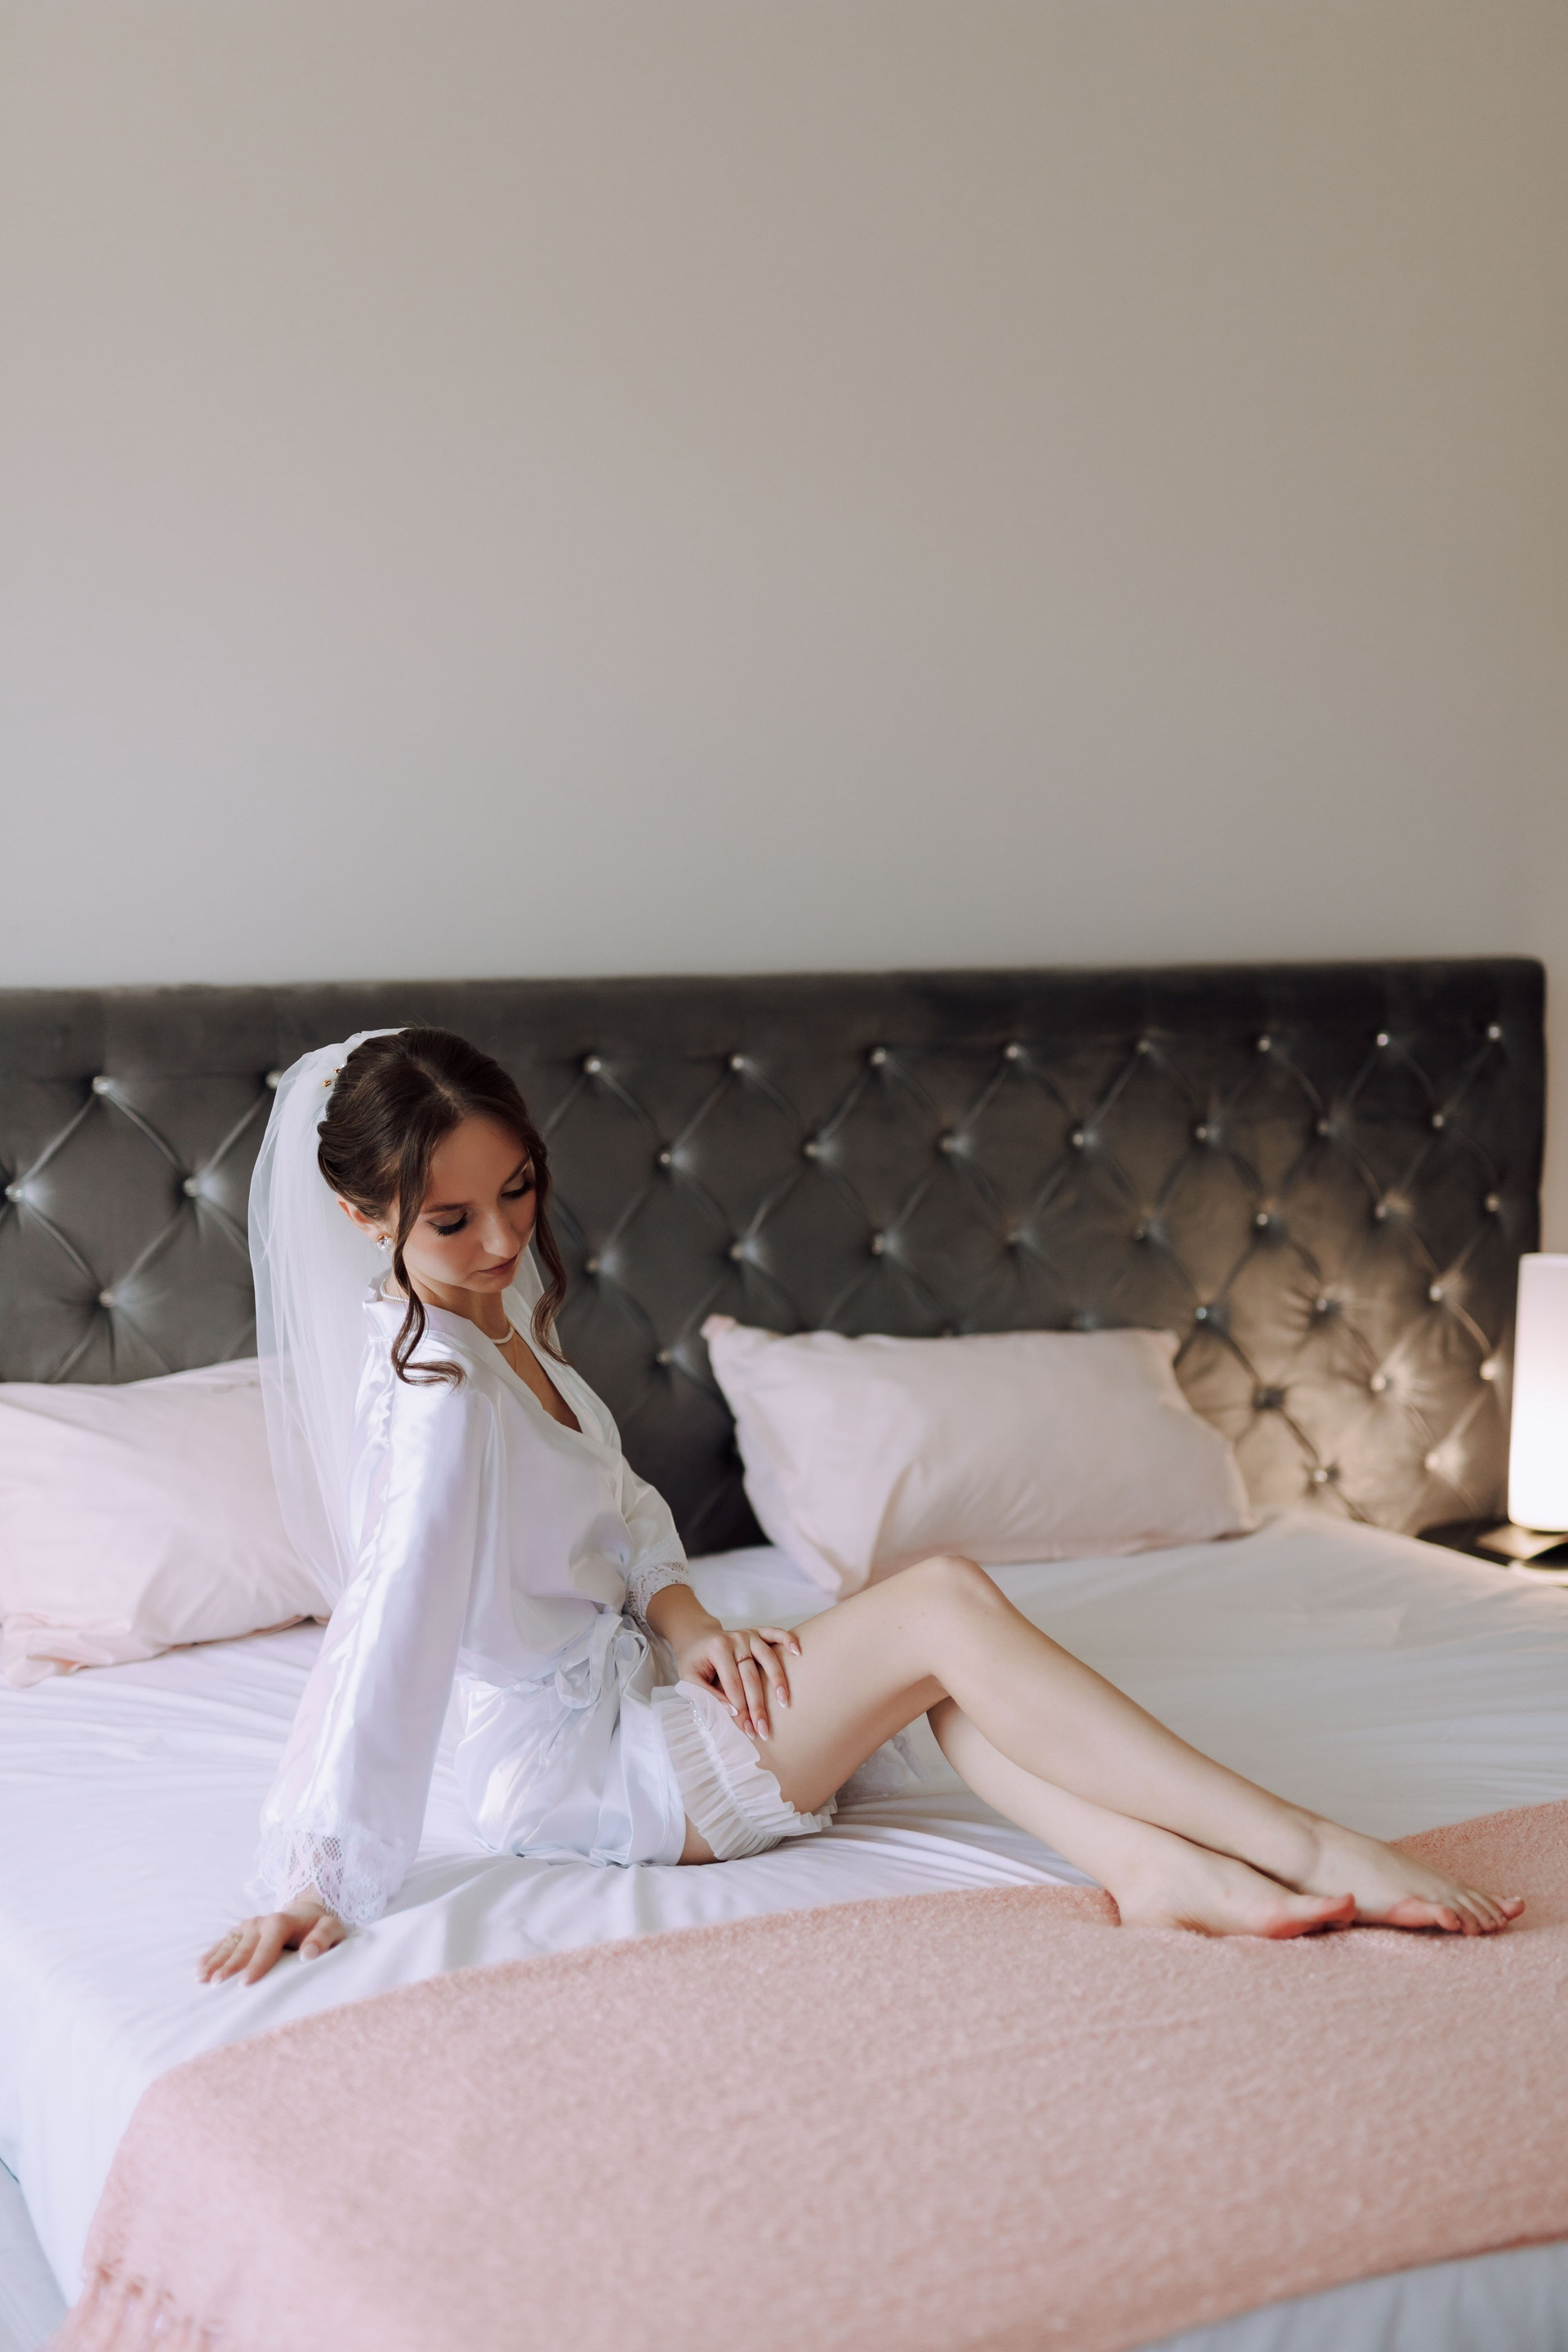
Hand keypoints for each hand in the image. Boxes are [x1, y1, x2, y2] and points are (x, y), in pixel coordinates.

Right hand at [198, 1897, 345, 1984]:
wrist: (306, 1913)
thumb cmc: (319, 1927)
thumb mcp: (331, 1929)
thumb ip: (323, 1939)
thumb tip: (308, 1954)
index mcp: (282, 1922)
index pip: (267, 1944)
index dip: (256, 1963)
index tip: (245, 1983)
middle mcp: (261, 1921)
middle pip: (244, 1946)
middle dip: (230, 1965)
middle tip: (217, 1985)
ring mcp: (248, 1926)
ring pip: (229, 1945)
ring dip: (215, 1961)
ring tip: (201, 1979)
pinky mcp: (240, 1931)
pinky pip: (223, 1943)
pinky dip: (210, 1956)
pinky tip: (199, 1969)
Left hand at [675, 1624, 802, 1741]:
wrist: (696, 1638)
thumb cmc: (694, 1662)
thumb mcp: (689, 1678)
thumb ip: (708, 1694)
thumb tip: (731, 1711)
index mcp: (717, 1649)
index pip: (732, 1684)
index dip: (740, 1709)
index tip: (747, 1730)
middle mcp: (735, 1639)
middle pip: (751, 1676)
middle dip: (758, 1706)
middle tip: (764, 1730)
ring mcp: (748, 1634)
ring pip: (768, 1657)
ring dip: (778, 1680)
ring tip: (784, 1702)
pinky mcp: (757, 1632)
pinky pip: (775, 1633)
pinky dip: (788, 1639)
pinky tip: (797, 1652)